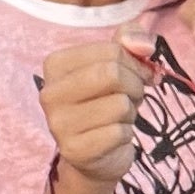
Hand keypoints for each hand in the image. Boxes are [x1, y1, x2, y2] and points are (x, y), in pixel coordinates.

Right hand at [39, 36, 147, 192]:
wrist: (97, 155)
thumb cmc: (107, 102)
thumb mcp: (118, 63)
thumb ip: (131, 38)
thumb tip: (145, 45)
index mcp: (55, 64)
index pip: (110, 50)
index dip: (135, 63)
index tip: (137, 74)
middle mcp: (49, 93)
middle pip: (112, 74)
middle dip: (135, 86)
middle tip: (132, 97)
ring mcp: (58, 124)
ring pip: (119, 104)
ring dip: (130, 112)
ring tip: (118, 118)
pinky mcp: (74, 150)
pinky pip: (119, 132)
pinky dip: (126, 134)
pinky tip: (113, 137)